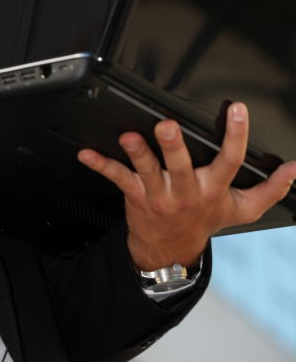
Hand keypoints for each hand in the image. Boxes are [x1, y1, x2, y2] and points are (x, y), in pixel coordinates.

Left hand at [77, 102, 295, 269]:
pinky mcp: (136, 194)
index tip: (238, 109)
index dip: (236, 135)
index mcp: (213, 188)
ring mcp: (159, 193)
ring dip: (137, 153)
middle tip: (168, 126)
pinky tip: (87, 153)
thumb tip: (295, 170)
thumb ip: (270, 189)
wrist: (171, 251)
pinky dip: (101, 164)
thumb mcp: (242, 209)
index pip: (230, 160)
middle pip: (181, 164)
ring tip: (129, 137)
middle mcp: (186, 189)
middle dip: (174, 145)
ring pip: (147, 170)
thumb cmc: (206, 219)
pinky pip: (116, 177)